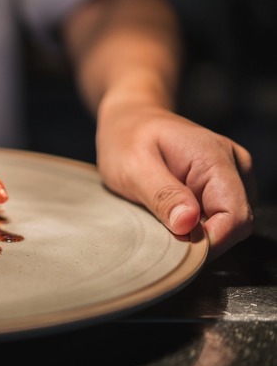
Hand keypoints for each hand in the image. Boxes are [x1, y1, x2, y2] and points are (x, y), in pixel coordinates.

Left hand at [96, 104, 255, 260]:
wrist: (130, 119)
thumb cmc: (127, 137)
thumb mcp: (134, 166)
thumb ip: (163, 195)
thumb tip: (188, 225)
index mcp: (215, 158)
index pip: (235, 217)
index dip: (209, 241)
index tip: (176, 246)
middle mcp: (233, 165)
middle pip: (237, 224)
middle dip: (203, 239)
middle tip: (164, 231)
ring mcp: (231, 174)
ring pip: (230, 224)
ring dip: (199, 232)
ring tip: (165, 215)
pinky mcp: (222, 184)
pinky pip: (219, 217)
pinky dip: (198, 225)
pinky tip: (173, 213)